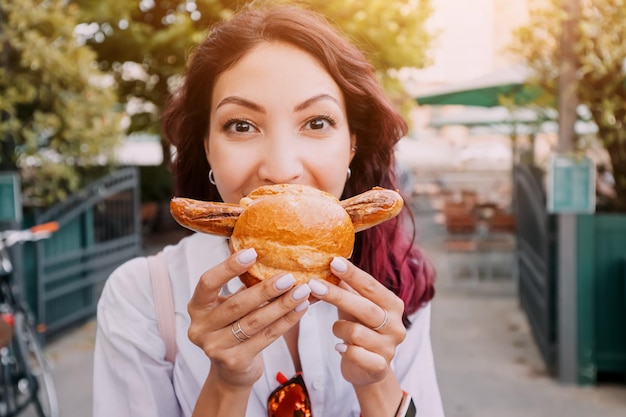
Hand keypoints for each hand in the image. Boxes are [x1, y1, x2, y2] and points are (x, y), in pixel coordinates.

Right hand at [187, 248, 310, 388]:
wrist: (231, 370)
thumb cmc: (234, 327)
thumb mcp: (231, 305)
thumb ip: (244, 286)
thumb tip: (276, 259)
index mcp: (197, 307)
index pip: (208, 282)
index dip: (228, 267)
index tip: (252, 253)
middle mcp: (200, 328)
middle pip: (236, 305)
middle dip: (265, 290)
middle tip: (288, 277)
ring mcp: (215, 348)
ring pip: (254, 322)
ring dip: (281, 306)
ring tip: (301, 292)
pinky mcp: (234, 362)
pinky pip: (265, 338)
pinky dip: (286, 322)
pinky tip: (300, 309)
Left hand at [308, 257, 405, 385]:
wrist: (370, 369)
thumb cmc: (362, 329)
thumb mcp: (356, 307)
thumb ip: (347, 288)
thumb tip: (330, 263)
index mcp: (393, 305)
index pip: (372, 286)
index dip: (353, 274)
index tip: (333, 261)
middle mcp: (396, 325)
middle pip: (365, 308)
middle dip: (337, 295)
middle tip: (313, 284)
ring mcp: (389, 348)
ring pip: (356, 333)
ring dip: (339, 329)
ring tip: (337, 330)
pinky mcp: (380, 367)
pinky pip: (356, 355)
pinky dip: (345, 350)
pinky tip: (340, 347)